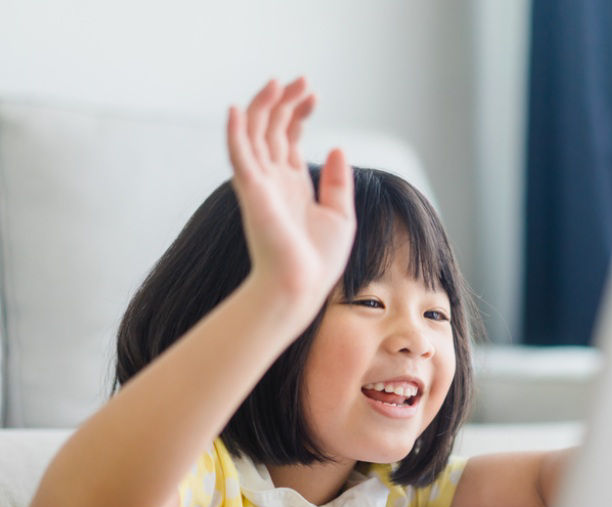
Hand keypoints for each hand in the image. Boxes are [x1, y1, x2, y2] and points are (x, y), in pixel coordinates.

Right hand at [226, 77, 356, 317]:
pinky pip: (239, 156)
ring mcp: (260, 184)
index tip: (313, 94)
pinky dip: (235, 132)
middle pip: (272, 129)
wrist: (302, 286)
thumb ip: (338, 182)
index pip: (289, 138)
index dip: (298, 113)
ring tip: (279, 83)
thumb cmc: (318, 260)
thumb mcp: (340, 215)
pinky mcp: (252, 191)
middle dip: (285, 102)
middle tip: (301, 80)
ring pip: (255, 134)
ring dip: (264, 106)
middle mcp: (273, 180)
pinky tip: (238, 109)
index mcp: (292, 184)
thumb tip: (338, 147)